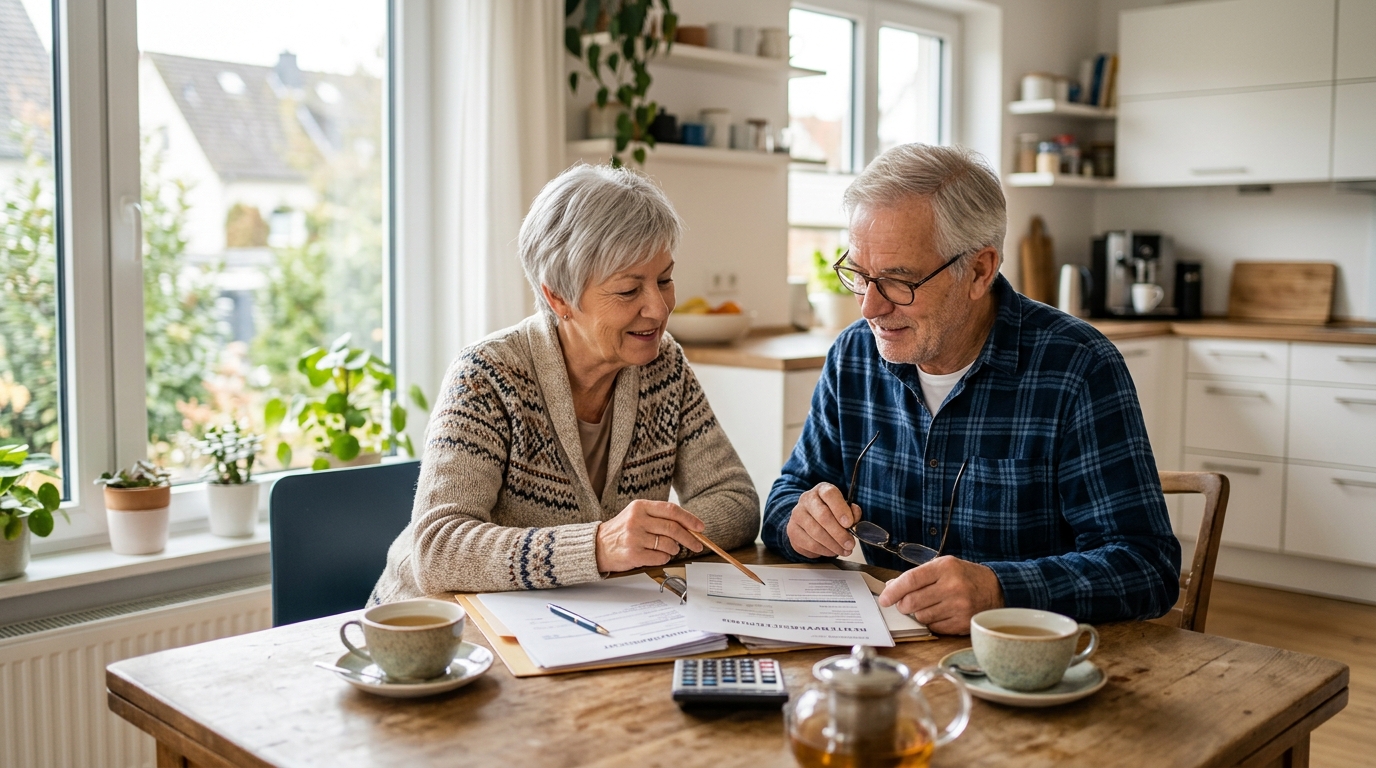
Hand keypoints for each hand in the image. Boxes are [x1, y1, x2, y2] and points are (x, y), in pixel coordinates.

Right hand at [595, 500, 704, 572]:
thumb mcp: (637, 515)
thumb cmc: (621, 531)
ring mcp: (634, 537)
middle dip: (690, 538)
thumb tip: (688, 526)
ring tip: (667, 549)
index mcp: (640, 506)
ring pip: (668, 544)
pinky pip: (660, 558)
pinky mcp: (633, 554)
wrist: (597, 546)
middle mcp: (637, 520)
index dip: (689, 519)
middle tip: (697, 544)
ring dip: (673, 549)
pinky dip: (664, 558)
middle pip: (673, 528)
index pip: (671, 510)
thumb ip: (659, 517)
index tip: (700, 527)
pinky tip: (656, 556)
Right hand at [785, 482, 860, 558]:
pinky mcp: (792, 531)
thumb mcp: (843, 508)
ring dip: (833, 545)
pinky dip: (824, 551)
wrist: (807, 520)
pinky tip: (833, 552)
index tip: (849, 523)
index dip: (840, 509)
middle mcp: (806, 500)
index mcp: (821, 490)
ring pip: (816, 533)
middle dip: (839, 533)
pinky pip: (810, 544)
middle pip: (823, 516)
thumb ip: (852, 512)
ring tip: (844, 550)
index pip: (830, 494)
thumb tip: (854, 519)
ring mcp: (797, 515)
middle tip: (850, 544)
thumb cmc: (830, 513)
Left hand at [877, 556, 1004, 634]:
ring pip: (921, 617)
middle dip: (903, 605)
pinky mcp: (962, 623)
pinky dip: (932, 622)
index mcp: (945, 568)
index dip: (893, 591)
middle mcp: (952, 587)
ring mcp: (958, 607)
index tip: (884, 599)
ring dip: (919, 613)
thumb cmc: (965, 576)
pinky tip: (941, 613)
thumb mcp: (943, 566)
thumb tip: (891, 586)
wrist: (996, 589)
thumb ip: (917, 575)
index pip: (910, 580)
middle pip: (912, 602)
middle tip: (904, 603)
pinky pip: (934, 627)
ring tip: (929, 605)